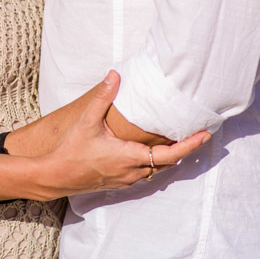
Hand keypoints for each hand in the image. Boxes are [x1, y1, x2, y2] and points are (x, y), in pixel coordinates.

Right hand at [47, 70, 209, 194]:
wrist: (54, 176)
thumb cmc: (70, 150)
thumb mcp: (87, 121)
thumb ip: (103, 98)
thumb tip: (115, 75)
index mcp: (130, 156)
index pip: (170, 154)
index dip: (190, 145)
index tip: (205, 135)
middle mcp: (133, 172)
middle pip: (168, 163)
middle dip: (184, 149)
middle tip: (197, 134)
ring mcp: (127, 180)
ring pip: (157, 170)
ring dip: (169, 157)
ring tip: (177, 140)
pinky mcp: (119, 183)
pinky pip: (145, 174)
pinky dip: (155, 163)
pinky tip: (150, 152)